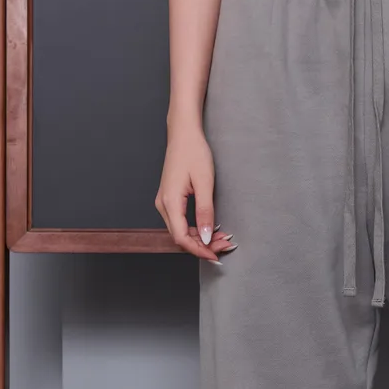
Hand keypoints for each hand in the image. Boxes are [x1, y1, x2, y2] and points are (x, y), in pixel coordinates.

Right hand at [155, 122, 233, 261]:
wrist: (184, 133)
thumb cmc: (193, 152)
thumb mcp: (204, 183)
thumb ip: (205, 212)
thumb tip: (204, 236)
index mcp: (169, 202)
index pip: (181, 238)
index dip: (199, 250)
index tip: (216, 255)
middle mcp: (163, 205)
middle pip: (181, 237)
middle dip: (203, 246)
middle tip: (225, 245)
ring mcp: (165, 202)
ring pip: (181, 231)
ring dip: (200, 238)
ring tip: (221, 238)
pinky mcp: (170, 199)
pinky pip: (181, 222)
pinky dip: (196, 229)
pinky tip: (210, 229)